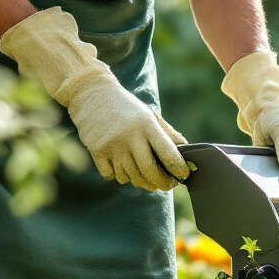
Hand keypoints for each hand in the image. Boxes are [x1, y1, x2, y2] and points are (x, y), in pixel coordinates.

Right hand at [0, 7, 188, 190]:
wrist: (91, 93)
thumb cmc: (126, 107)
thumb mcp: (149, 115)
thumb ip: (168, 134)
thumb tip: (187, 152)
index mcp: (147, 125)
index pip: (168, 154)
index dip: (178, 169)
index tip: (183, 175)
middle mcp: (130, 136)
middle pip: (150, 172)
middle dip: (161, 183)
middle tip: (166, 185)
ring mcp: (112, 145)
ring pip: (131, 177)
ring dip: (140, 181)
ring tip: (145, 176)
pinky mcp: (96, 151)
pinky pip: (112, 176)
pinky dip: (119, 175)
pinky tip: (122, 166)